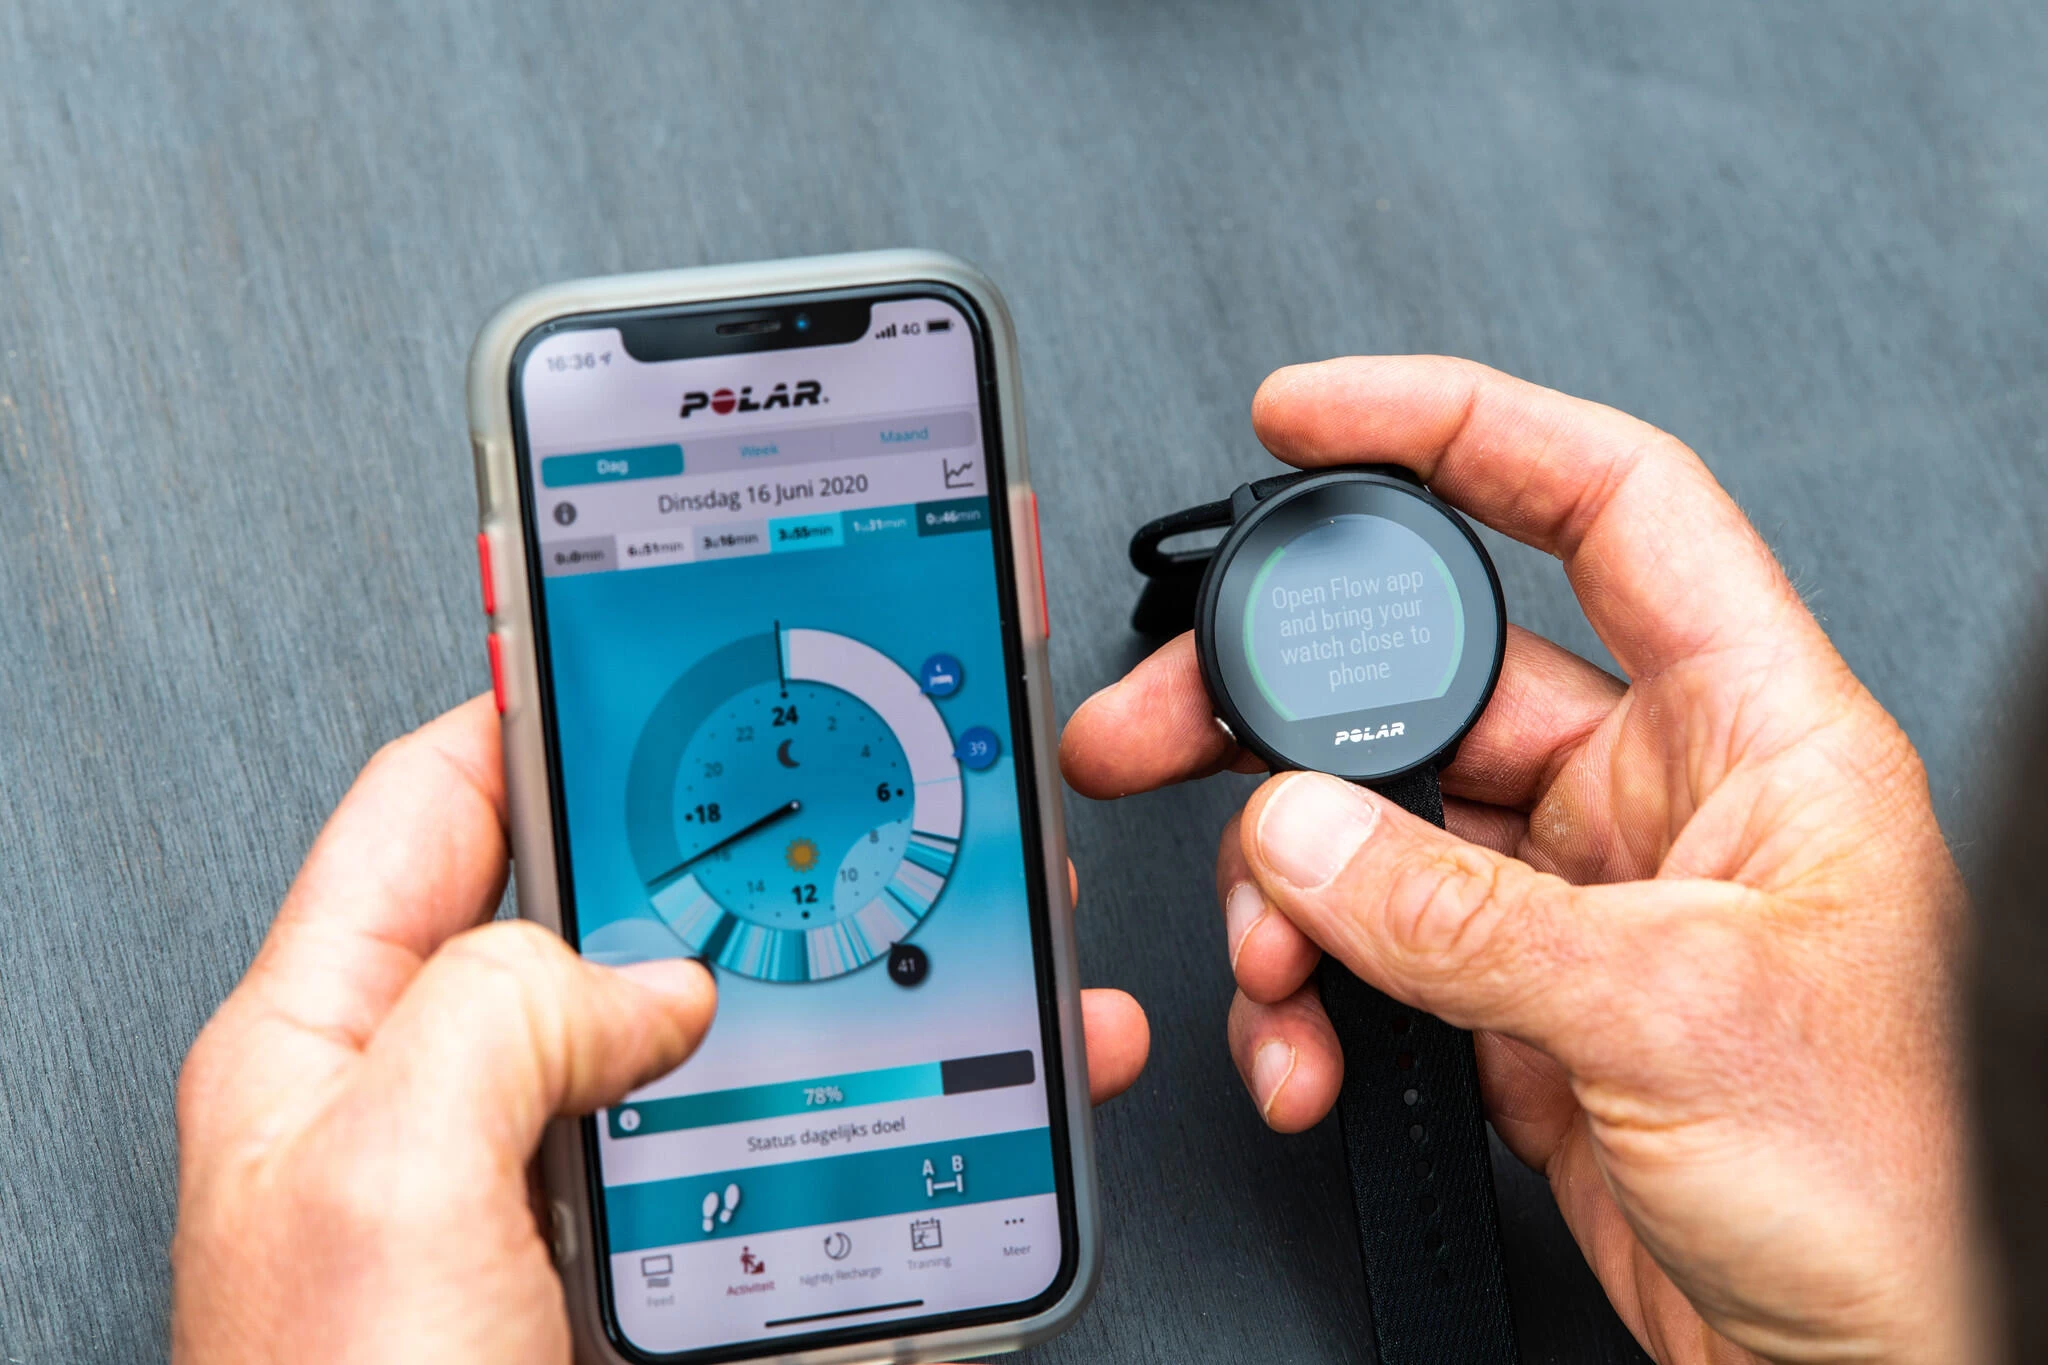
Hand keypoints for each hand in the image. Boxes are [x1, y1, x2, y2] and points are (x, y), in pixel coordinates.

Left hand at [172, 696, 1148, 1363]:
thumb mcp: (379, 1183)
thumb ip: (496, 1011)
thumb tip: (654, 974)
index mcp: (333, 1049)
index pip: (436, 806)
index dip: (541, 698)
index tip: (644, 623)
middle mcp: (457, 1109)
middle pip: (615, 904)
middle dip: (739, 831)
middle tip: (845, 754)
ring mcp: (575, 1194)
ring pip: (733, 1028)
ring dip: (854, 967)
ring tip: (961, 906)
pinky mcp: (678, 1275)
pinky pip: (806, 1150)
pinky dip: (912, 1101)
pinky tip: (985, 1072)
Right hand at [1061, 357, 1970, 1364]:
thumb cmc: (1901, 1184)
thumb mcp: (1674, 1010)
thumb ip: (1461, 914)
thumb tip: (1301, 831)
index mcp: (1751, 729)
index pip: (1602, 502)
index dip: (1457, 426)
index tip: (1315, 415)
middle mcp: (1659, 796)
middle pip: (1432, 682)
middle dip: (1283, 710)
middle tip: (1158, 725)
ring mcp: (1580, 901)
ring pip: (1374, 833)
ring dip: (1289, 894)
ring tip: (1267, 962)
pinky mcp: (1521, 1004)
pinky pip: (1373, 955)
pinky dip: (1313, 998)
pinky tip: (1309, 1043)